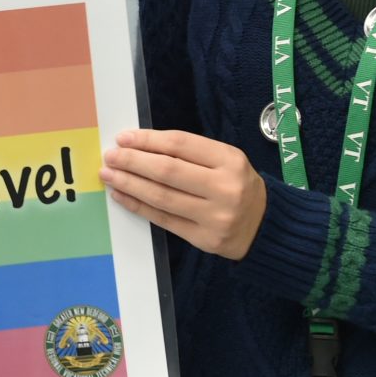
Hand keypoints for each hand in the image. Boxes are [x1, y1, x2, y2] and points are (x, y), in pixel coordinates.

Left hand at [100, 129, 266, 259]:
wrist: (266, 226)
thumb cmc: (237, 185)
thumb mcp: (225, 160)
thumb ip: (189, 152)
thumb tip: (139, 146)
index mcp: (230, 160)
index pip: (180, 144)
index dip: (148, 140)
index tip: (123, 138)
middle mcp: (224, 188)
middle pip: (168, 170)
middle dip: (133, 161)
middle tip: (111, 156)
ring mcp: (215, 216)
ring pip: (162, 197)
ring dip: (129, 184)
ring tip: (109, 175)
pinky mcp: (204, 239)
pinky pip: (164, 219)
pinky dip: (138, 206)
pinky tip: (122, 196)